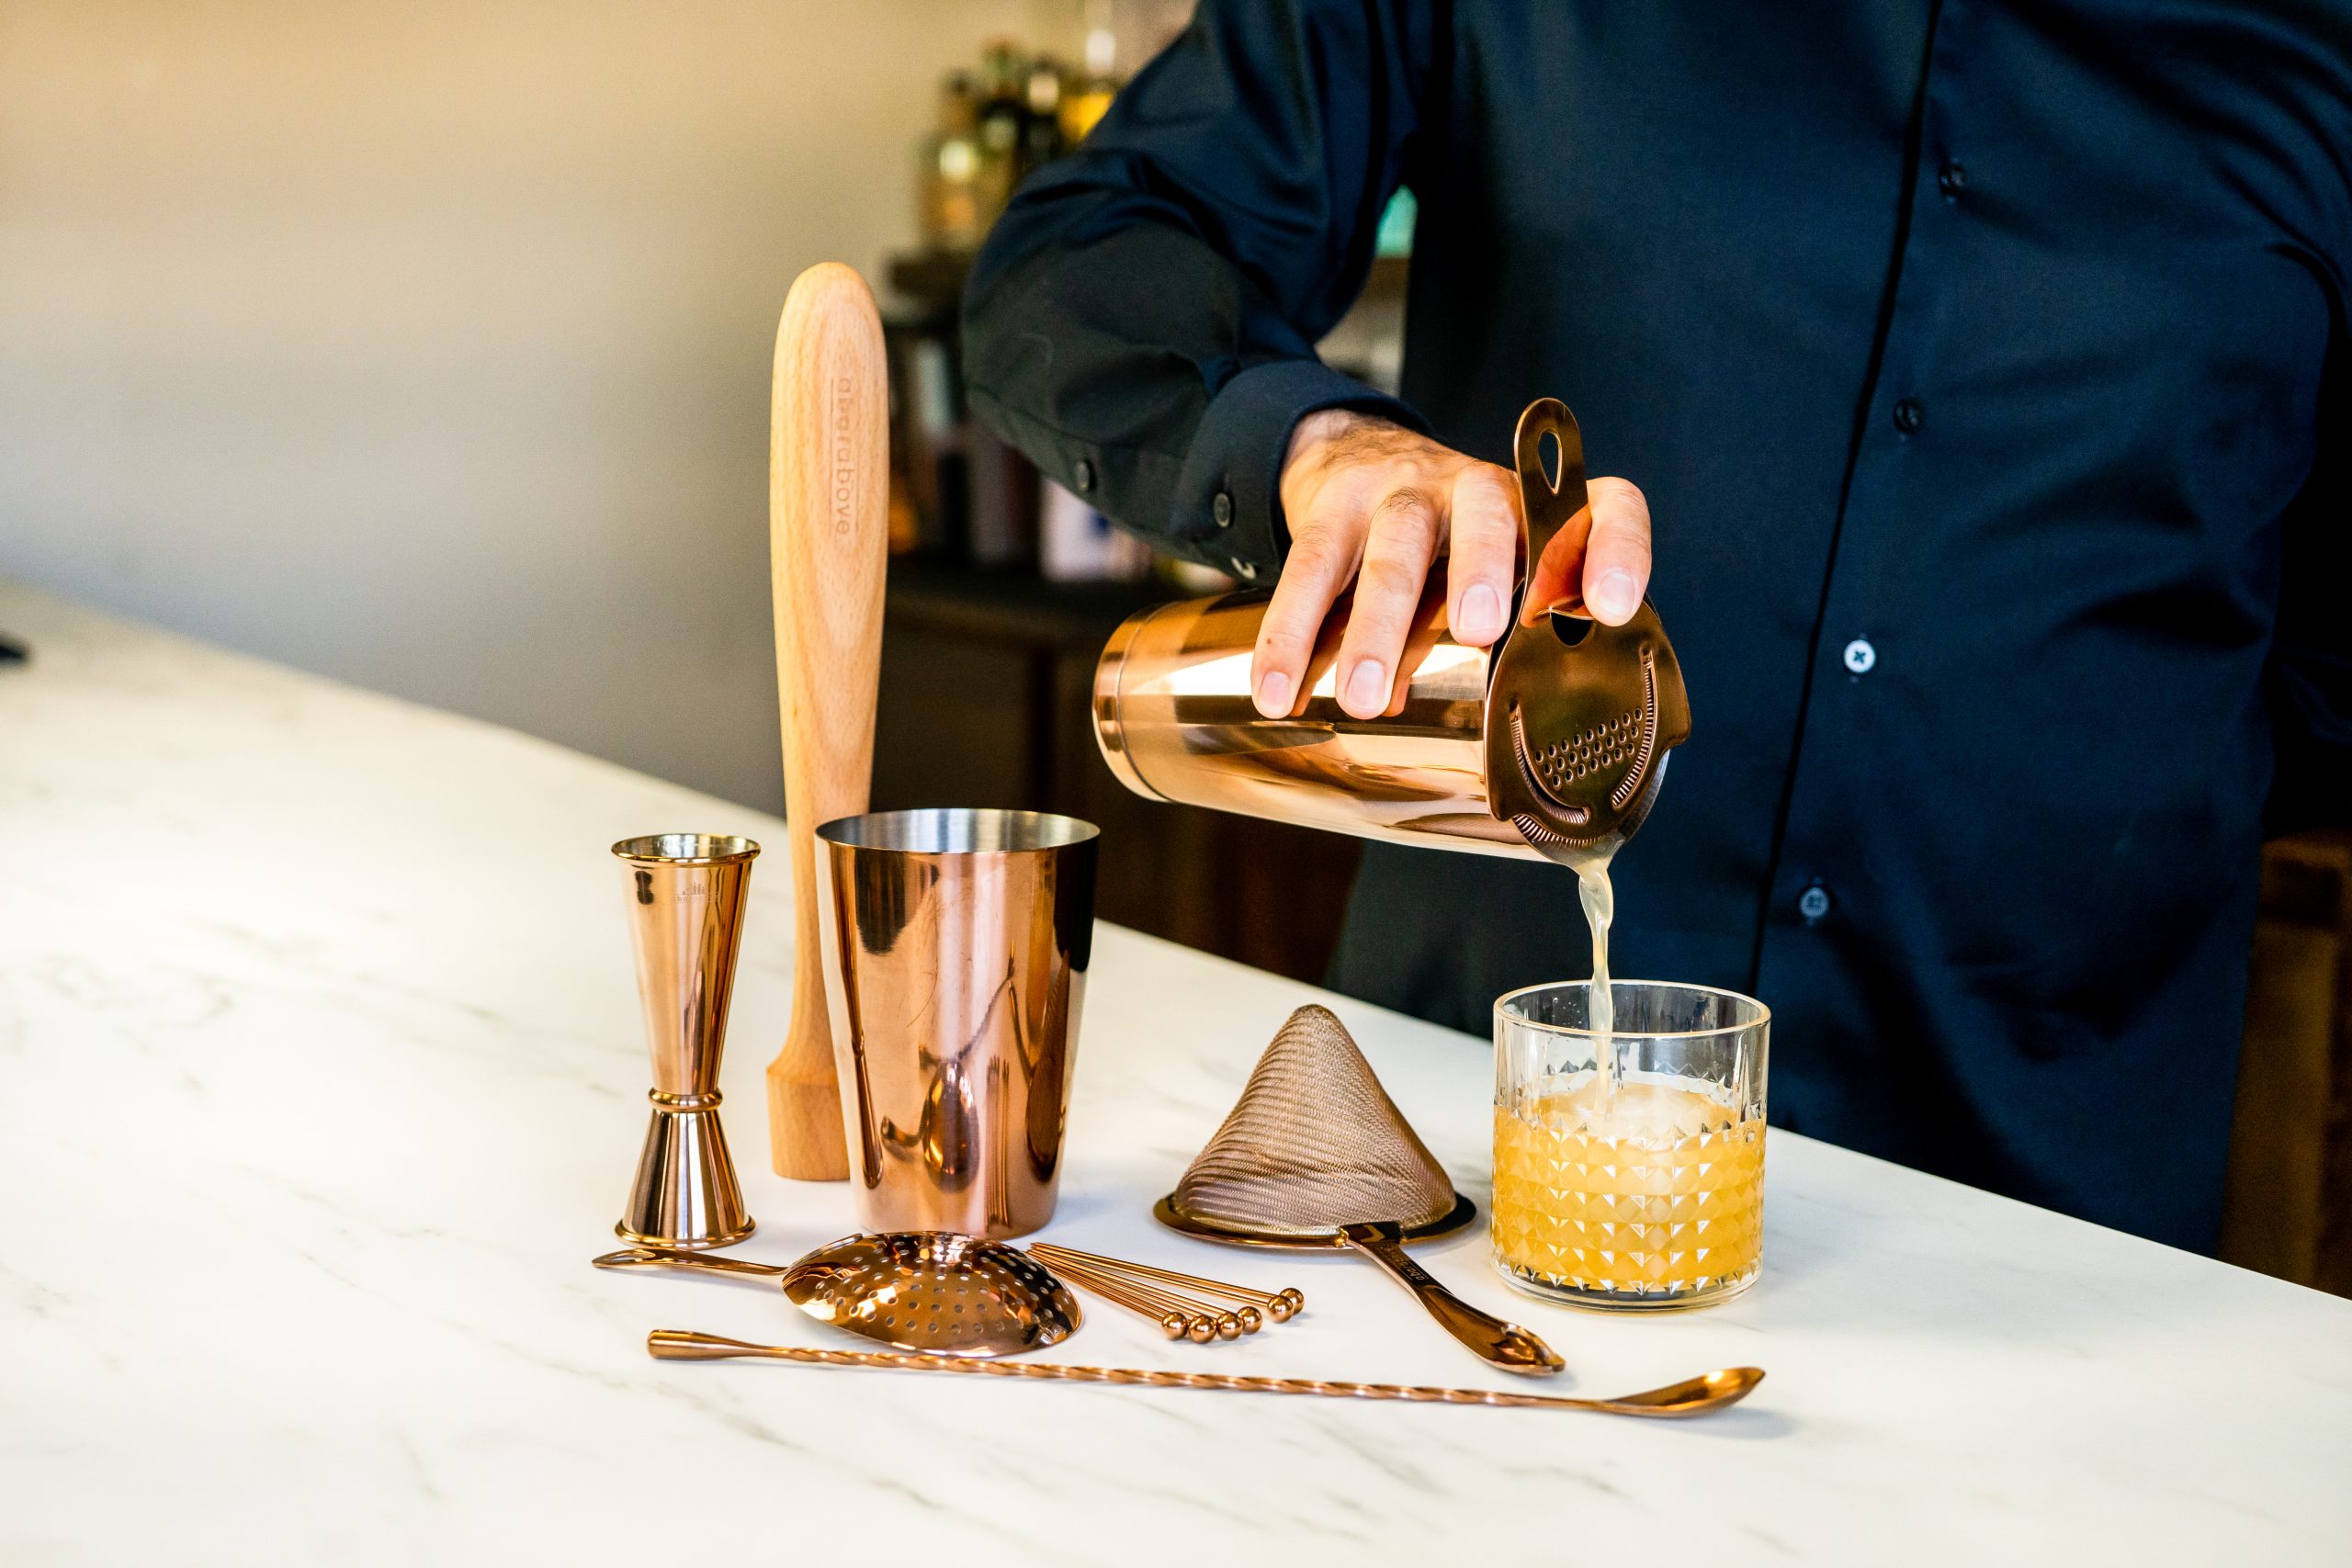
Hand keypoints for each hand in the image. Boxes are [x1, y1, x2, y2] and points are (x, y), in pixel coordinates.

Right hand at [1251, 410, 1652, 719]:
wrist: (1354, 455)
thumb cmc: (1447, 546)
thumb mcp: (1499, 572)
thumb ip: (1513, 638)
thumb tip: (1508, 739)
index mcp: (1538, 512)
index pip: (1603, 506)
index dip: (1617, 548)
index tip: (1612, 606)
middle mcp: (1476, 492)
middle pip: (1485, 514)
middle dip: (1482, 568)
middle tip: (1478, 630)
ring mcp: (1400, 494)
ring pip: (1393, 546)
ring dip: (1378, 624)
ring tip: (1365, 699)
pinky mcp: (1332, 507)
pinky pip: (1310, 567)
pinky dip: (1291, 634)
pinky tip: (1278, 691)